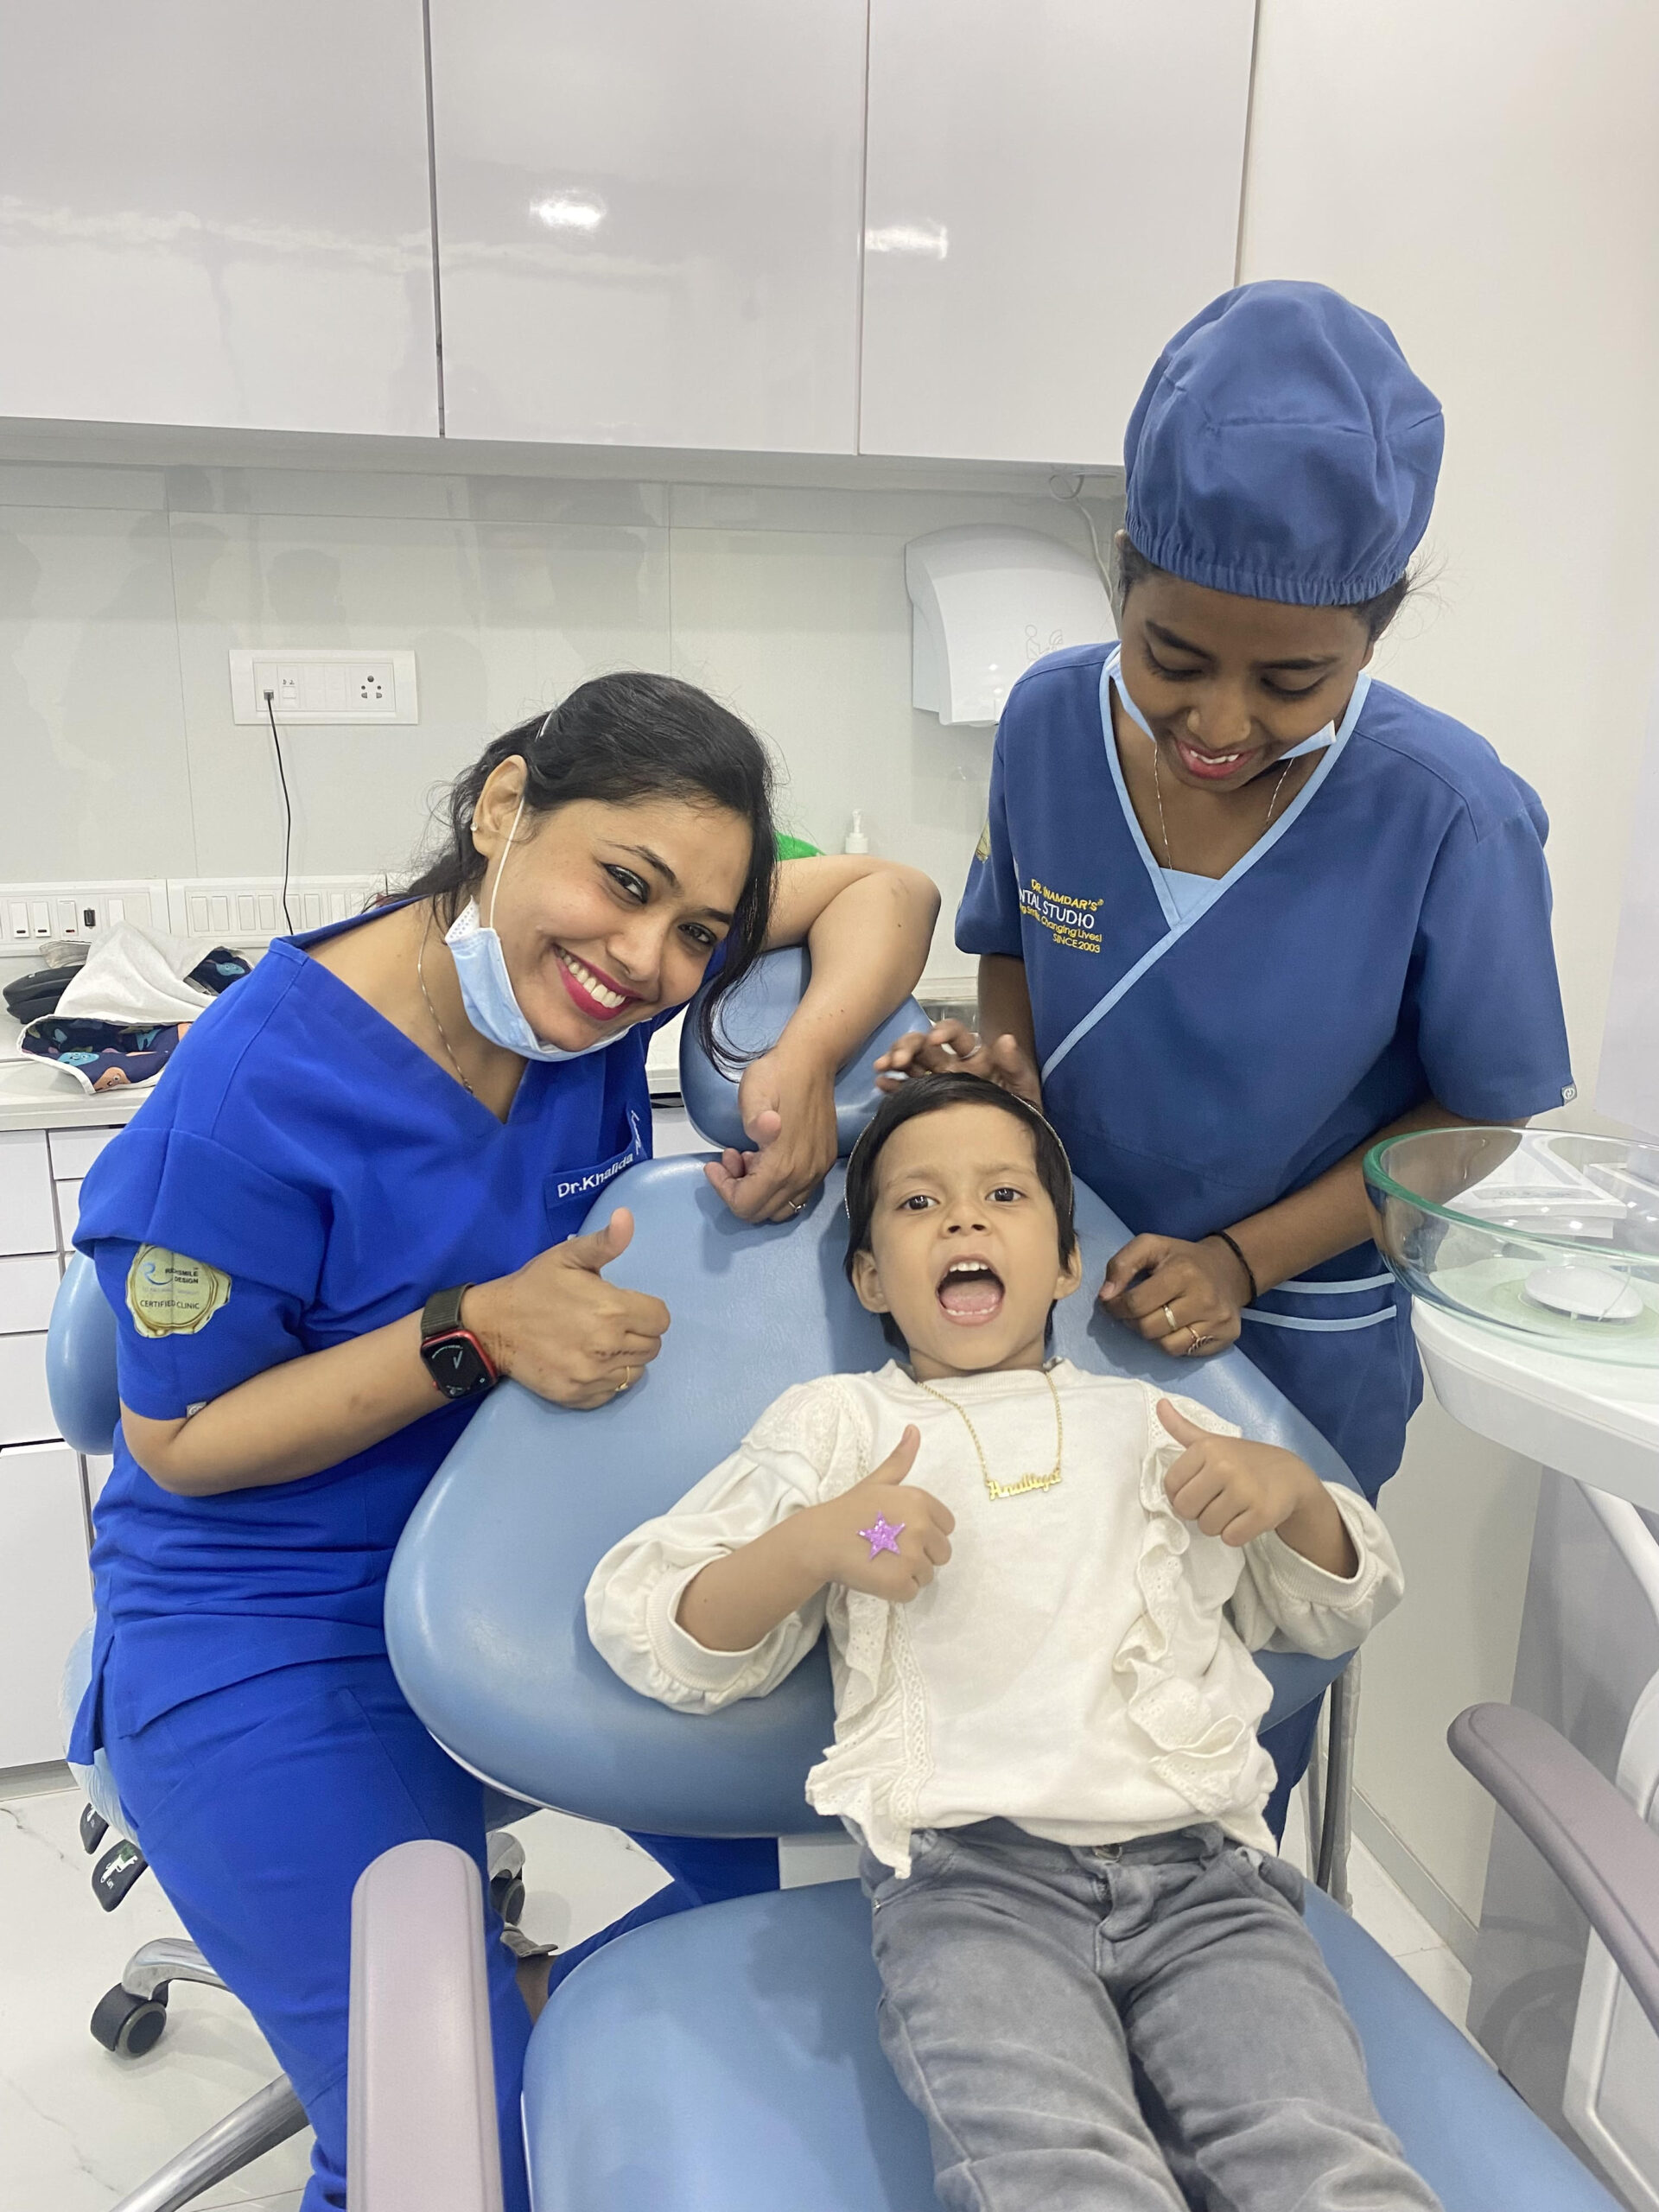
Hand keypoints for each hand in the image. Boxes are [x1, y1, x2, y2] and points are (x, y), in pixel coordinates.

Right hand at [465, 1208, 669, 1410]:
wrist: (493, 1326)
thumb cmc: (535, 1287)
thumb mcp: (568, 1255)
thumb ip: (605, 1242)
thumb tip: (627, 1218)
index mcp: (612, 1310)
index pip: (660, 1320)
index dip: (648, 1311)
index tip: (627, 1307)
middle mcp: (607, 1347)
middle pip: (652, 1347)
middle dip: (639, 1334)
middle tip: (612, 1324)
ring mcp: (592, 1376)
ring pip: (636, 1371)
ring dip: (625, 1358)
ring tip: (601, 1343)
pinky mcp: (579, 1397)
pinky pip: (613, 1391)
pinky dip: (607, 1379)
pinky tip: (589, 1362)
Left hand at [704, 1043, 837, 1224]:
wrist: (811, 1061)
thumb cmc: (778, 1075)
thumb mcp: (755, 1092)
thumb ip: (754, 1117)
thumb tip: (763, 1129)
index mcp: (783, 1164)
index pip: (745, 1205)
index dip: (723, 1189)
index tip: (714, 1165)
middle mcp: (804, 1176)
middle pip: (761, 1212)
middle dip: (738, 1190)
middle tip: (731, 1157)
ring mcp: (817, 1172)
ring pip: (780, 1208)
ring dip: (757, 1190)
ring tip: (749, 1157)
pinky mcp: (823, 1164)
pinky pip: (796, 1195)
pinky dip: (776, 1186)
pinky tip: (768, 1157)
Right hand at [792, 1427, 954, 1600]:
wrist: (820, 1539)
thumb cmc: (848, 1510)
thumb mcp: (877, 1481)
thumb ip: (900, 1459)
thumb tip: (915, 1429)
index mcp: (920, 1501)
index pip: (947, 1526)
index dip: (926, 1532)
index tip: (901, 1532)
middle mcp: (921, 1527)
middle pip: (941, 1553)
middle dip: (919, 1555)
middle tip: (888, 1550)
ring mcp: (911, 1557)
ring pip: (926, 1574)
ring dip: (907, 1573)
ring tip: (880, 1562)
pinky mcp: (900, 1583)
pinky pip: (912, 1593)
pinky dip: (896, 1590)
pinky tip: (876, 1577)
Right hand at [874, 1020, 1041, 1106]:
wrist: (1010, 1145)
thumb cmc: (1020, 1112)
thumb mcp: (1023, 1089)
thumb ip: (1015, 1065)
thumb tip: (1005, 1039)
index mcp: (973, 1057)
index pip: (956, 1034)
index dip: (943, 1031)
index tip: (935, 1039)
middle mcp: (951, 1065)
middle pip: (925, 1046)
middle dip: (909, 1046)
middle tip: (898, 1059)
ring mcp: (935, 1082)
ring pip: (910, 1063)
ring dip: (895, 1059)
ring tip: (882, 1067)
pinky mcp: (924, 1101)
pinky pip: (904, 1089)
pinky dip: (891, 1084)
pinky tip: (881, 1084)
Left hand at [1098, 1232, 1252, 1356]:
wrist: (1228, 1269)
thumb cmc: (1182, 1259)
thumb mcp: (1151, 1246)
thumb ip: (1122, 1264)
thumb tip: (1105, 1296)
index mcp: (1183, 1272)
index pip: (1136, 1303)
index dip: (1116, 1307)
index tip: (1113, 1304)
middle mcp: (1204, 1299)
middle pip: (1149, 1328)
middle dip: (1132, 1322)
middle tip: (1134, 1313)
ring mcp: (1217, 1321)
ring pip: (1166, 1346)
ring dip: (1152, 1336)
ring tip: (1154, 1319)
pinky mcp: (1225, 1337)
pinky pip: (1185, 1353)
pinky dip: (1172, 1343)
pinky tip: (1174, 1327)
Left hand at [1156, 1400, 1322, 1547]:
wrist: (1291, 1476)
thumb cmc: (1244, 1461)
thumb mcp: (1212, 1441)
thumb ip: (1182, 1427)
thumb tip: (1159, 1404)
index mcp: (1207, 1448)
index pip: (1171, 1486)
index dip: (1182, 1493)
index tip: (1200, 1488)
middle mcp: (1224, 1466)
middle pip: (1185, 1509)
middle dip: (1198, 1512)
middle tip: (1217, 1501)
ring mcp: (1244, 1490)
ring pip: (1207, 1527)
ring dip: (1218, 1524)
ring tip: (1235, 1508)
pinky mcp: (1262, 1514)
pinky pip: (1230, 1538)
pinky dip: (1237, 1534)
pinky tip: (1248, 1518)